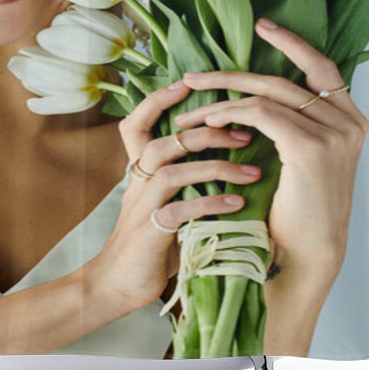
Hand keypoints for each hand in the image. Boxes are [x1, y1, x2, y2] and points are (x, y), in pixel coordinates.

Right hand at [90, 80, 262, 312]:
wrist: (116, 285)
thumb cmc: (148, 241)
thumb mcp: (161, 201)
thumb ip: (181, 177)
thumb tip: (219, 155)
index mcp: (138, 170)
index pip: (136, 122)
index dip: (157, 100)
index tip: (188, 84)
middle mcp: (137, 181)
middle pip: (164, 140)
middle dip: (206, 130)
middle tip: (244, 132)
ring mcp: (142, 206)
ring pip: (173, 170)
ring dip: (216, 166)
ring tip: (252, 171)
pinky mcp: (150, 232)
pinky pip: (180, 211)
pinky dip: (210, 205)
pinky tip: (237, 205)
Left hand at [173, 20, 368, 276]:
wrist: (305, 255)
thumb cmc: (295, 210)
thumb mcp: (299, 156)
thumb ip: (289, 121)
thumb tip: (251, 91)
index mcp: (350, 119)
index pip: (322, 66)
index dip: (292, 43)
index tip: (263, 26)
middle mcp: (349, 121)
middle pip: (284, 78)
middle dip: (233, 75)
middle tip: (194, 76)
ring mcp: (335, 133)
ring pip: (267, 95)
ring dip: (221, 99)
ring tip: (189, 108)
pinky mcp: (312, 148)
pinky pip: (260, 114)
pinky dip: (228, 115)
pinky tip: (206, 124)